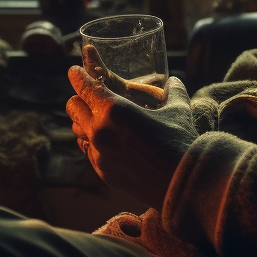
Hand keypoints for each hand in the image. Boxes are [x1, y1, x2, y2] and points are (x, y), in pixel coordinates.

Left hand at [66, 56, 196, 209]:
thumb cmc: (180, 144)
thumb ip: (173, 91)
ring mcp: (98, 153)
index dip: (77, 76)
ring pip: (76, 129)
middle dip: (79, 98)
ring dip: (83, 120)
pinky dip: (92, 141)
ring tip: (98, 118)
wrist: (182, 186)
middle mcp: (100, 131)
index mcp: (114, 110)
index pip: (84, 86)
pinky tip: (106, 140)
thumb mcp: (178, 110)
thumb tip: (174, 80)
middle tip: (90, 95)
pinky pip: (87, 150)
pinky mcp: (102, 171)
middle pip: (73, 106)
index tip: (75, 71)